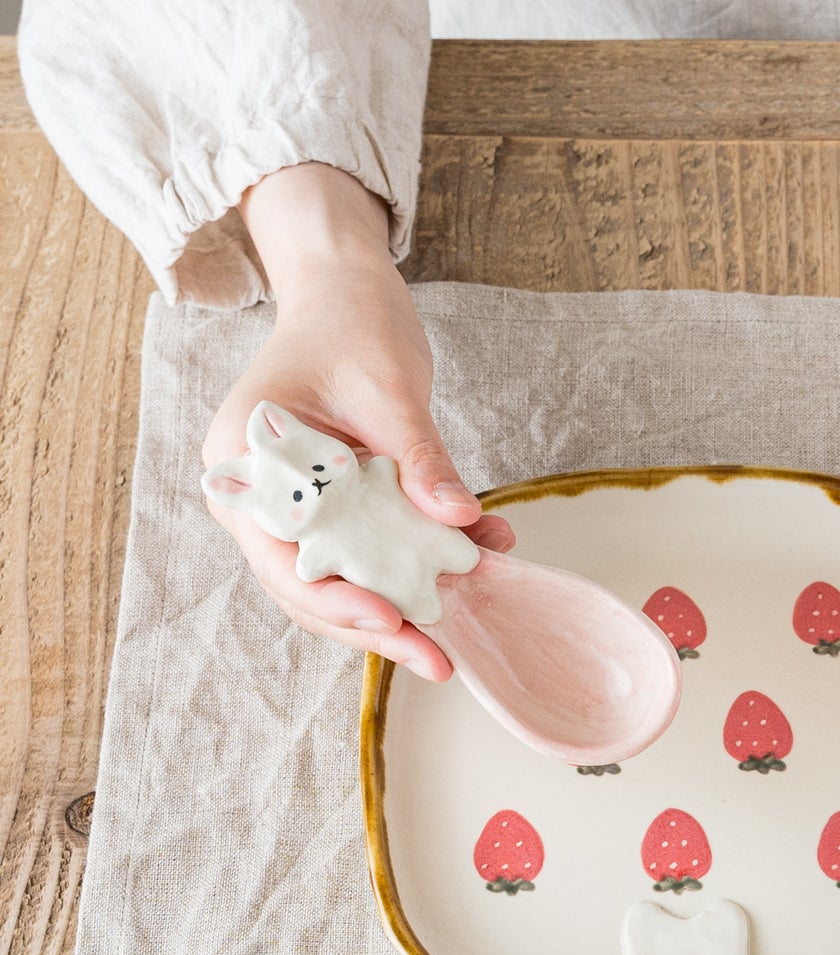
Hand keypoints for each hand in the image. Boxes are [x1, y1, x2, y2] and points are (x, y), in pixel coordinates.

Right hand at [201, 163, 513, 679]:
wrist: (348, 293)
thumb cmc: (352, 325)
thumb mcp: (390, 387)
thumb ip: (420, 457)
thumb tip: (460, 520)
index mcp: (245, 460)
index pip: (279, 554)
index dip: (332, 597)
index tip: (390, 620)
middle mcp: (258, 496)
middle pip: (306, 587)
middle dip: (373, 628)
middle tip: (436, 661)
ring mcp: (294, 508)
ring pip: (338, 582)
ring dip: (399, 610)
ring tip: (452, 642)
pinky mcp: (334, 511)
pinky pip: (372, 554)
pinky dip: (420, 567)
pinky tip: (478, 559)